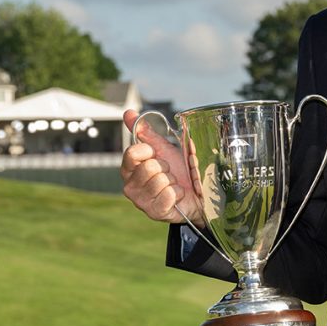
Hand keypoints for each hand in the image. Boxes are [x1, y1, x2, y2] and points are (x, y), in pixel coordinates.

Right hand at [120, 110, 203, 224]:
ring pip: (160, 181)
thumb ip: (145, 133)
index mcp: (129, 168)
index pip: (133, 153)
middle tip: (170, 173)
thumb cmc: (180, 171)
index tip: (157, 155)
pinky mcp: (155, 212)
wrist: (198, 193)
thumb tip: (128, 112)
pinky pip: (168, 195)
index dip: (150, 151)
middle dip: (166, 168)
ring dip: (173, 181)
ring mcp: (141, 201)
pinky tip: (178, 195)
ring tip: (174, 185)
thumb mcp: (164, 149)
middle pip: (149, 167)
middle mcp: (130, 185)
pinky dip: (178, 193)